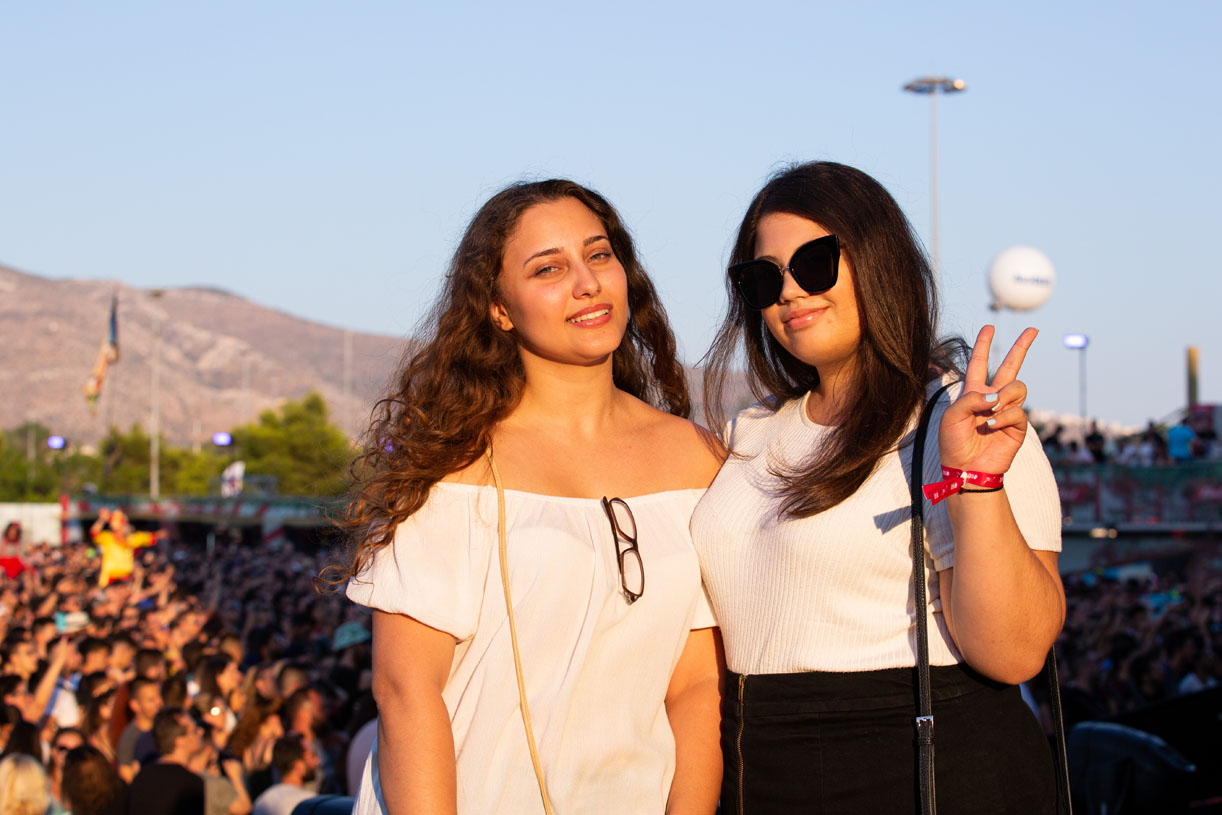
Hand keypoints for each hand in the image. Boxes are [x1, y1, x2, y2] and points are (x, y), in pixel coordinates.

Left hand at [939, 325, 1035, 473]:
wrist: (965, 468)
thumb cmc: (953, 442)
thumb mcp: (952, 416)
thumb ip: (970, 399)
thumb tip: (996, 395)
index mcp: (973, 392)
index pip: (978, 363)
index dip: (983, 345)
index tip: (989, 327)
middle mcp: (992, 398)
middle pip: (1010, 366)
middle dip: (1021, 347)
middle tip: (1033, 329)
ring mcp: (1007, 410)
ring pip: (1017, 387)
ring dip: (1004, 396)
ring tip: (990, 412)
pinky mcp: (1017, 426)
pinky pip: (1017, 411)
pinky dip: (1004, 416)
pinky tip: (992, 425)